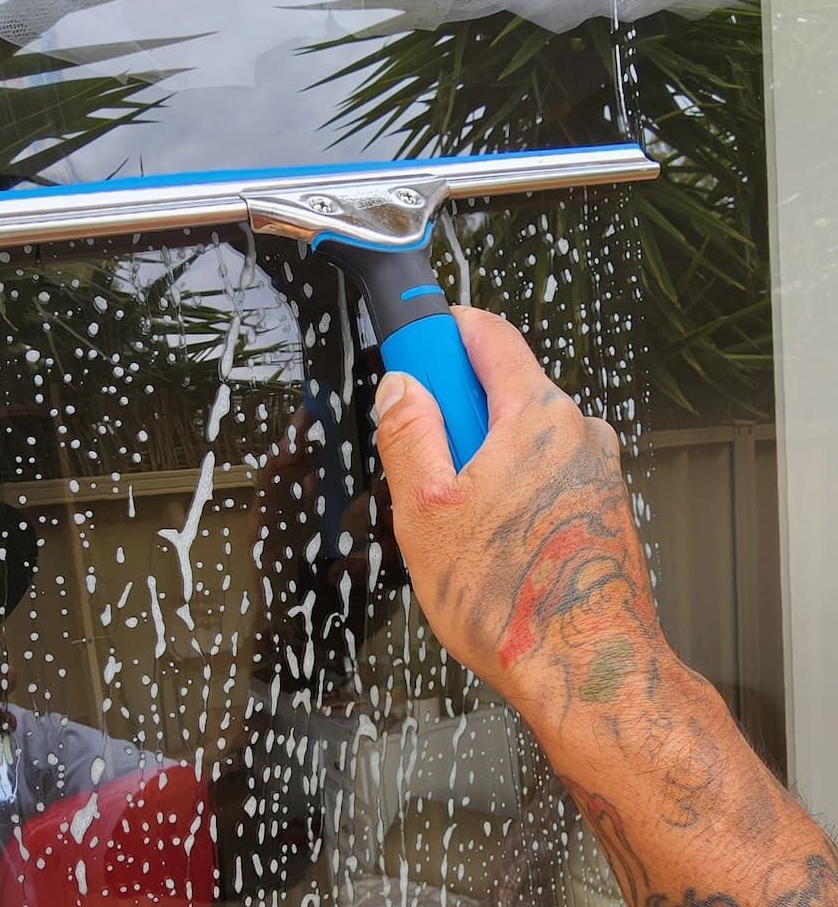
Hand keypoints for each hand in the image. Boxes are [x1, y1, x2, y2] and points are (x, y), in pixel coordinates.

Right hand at [373, 307, 666, 729]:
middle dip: (452, 413)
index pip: (487, 333)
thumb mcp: (427, 509)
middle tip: (423, 466)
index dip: (439, 331)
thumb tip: (401, 389)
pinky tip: (492, 539)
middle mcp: (577, 431)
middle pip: (500, 385)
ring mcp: (595, 469)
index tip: (412, 347)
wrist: (586, 670)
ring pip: (518, 433)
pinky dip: (509, 483)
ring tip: (459, 520)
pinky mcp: (599, 503)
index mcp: (536, 416)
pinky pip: (542, 468)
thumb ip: (410, 433)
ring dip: (480, 456)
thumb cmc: (513, 601)